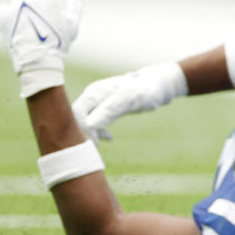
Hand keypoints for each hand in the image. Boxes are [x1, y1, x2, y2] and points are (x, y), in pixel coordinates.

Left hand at [0, 0, 82, 97]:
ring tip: (27, 27)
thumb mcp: (72, 21)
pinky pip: (5, 9)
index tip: (50, 14)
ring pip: (18, 1)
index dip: (50, 2)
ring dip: (21, 11)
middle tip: (39, 23)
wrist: (38, 59)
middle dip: (35, 6)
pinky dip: (9, 17)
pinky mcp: (4, 14)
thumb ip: (75, 0)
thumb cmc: (59, 41)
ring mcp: (17, 6)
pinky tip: (17, 27)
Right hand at [72, 62, 187, 139]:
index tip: (93, 144)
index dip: (80, 130)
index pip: (75, 114)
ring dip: (89, 134)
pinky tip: (109, 138)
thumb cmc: (146, 89)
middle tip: (94, 150)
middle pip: (76, 118)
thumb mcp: (130, 99)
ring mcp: (97, 101)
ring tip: (98, 147)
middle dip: (81, 134)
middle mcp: (92, 96)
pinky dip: (98, 131)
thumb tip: (89, 125)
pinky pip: (93, 121)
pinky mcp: (104, 107)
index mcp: (94, 92)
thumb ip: (110, 110)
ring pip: (83, 120)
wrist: (158, 84)